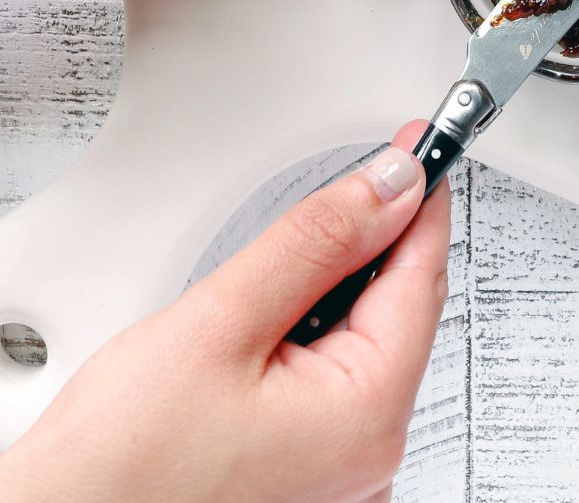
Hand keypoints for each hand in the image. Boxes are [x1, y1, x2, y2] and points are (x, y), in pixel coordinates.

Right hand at [0, 127, 449, 502]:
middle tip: (364, 174)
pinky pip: (340, 382)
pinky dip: (321, 338)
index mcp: (366, 419)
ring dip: (342, 290)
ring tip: (279, 275)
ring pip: (369, 342)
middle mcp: (369, 458)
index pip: (421, 275)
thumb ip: (316, 240)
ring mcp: (342, 476)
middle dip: (378, 240)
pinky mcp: (311, 477)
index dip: (417, 196)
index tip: (419, 142)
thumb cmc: (123, 462)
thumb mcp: (224, 318)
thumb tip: (388, 185)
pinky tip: (278, 326)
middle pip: (401, 308)